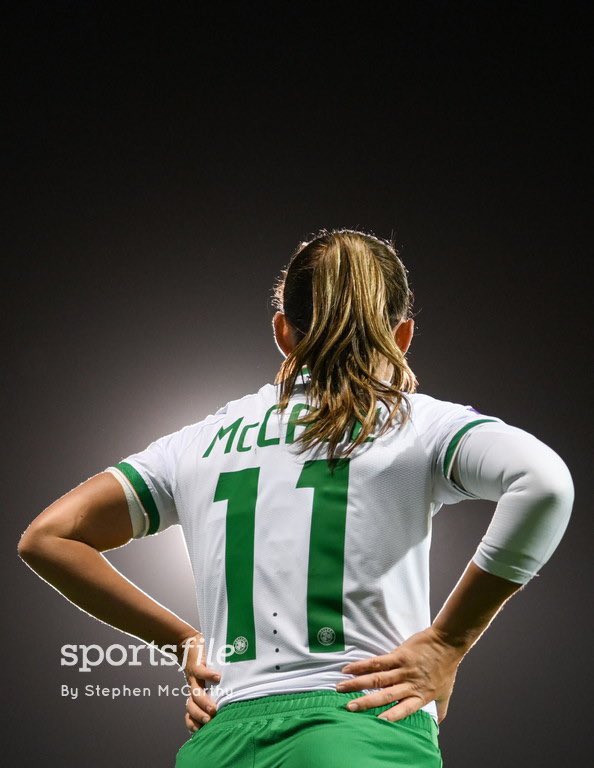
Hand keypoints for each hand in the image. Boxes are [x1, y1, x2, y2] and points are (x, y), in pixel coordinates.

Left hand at [176, 632, 220, 732]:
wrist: (188, 643)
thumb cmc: (201, 663)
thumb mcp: (204, 679)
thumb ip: (213, 690)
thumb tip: (228, 704)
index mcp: (195, 692)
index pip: (190, 712)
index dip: (192, 722)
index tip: (200, 730)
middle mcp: (193, 686)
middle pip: (191, 705)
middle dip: (199, 715)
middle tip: (209, 721)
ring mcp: (194, 676)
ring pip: (195, 692)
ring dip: (204, 701)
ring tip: (213, 708)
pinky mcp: (197, 663)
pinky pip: (201, 671)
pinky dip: (209, 675)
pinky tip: (218, 678)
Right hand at [335, 626, 464, 723]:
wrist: (448, 642)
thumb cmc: (447, 668)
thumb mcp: (445, 692)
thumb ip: (440, 709)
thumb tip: (438, 724)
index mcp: (420, 696)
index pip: (404, 709)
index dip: (391, 716)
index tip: (376, 723)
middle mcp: (410, 684)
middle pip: (385, 696)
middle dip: (365, 703)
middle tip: (348, 708)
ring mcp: (403, 669)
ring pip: (377, 679)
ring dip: (357, 683)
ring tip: (341, 687)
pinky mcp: (399, 655)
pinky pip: (378, 662)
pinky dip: (362, 665)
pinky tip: (349, 668)